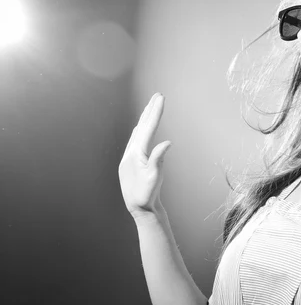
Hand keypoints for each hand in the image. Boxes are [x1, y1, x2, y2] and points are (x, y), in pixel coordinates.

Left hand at [118, 93, 171, 220]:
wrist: (138, 209)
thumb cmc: (146, 195)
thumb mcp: (154, 178)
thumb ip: (158, 159)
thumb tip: (167, 142)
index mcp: (136, 153)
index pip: (148, 128)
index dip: (155, 112)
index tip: (161, 98)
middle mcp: (130, 152)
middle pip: (142, 126)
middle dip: (150, 109)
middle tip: (158, 95)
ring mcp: (129, 156)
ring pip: (138, 131)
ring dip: (145, 117)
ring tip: (151, 106)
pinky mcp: (131, 161)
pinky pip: (137, 139)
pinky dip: (142, 129)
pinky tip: (142, 127)